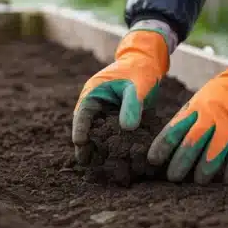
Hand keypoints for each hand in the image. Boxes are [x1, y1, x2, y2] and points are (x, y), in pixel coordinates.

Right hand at [72, 27, 169, 162]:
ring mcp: (104, 112)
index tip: (79, 145)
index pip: (82, 115)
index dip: (80, 130)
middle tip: (86, 163)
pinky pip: (110, 133)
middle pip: (86, 128)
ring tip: (99, 166)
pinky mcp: (114, 118)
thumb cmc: (140, 70)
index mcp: (93, 93)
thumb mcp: (137, 87)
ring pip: (97, 133)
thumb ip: (132, 105)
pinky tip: (116, 159)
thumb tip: (127, 128)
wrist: (147, 62)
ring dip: (98, 147)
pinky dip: (111, 144)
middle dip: (86, 145)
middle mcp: (95, 104)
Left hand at [147, 32, 227, 184]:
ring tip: (198, 182)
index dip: (162, 147)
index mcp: (197, 106)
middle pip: (191, 144)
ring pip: (213, 153)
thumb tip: (174, 138)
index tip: (152, 160)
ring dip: (204, 170)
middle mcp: (212, 115)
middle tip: (172, 178)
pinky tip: (226, 180)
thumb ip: (191, 115)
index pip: (174, 129)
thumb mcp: (204, 96)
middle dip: (180, 164)